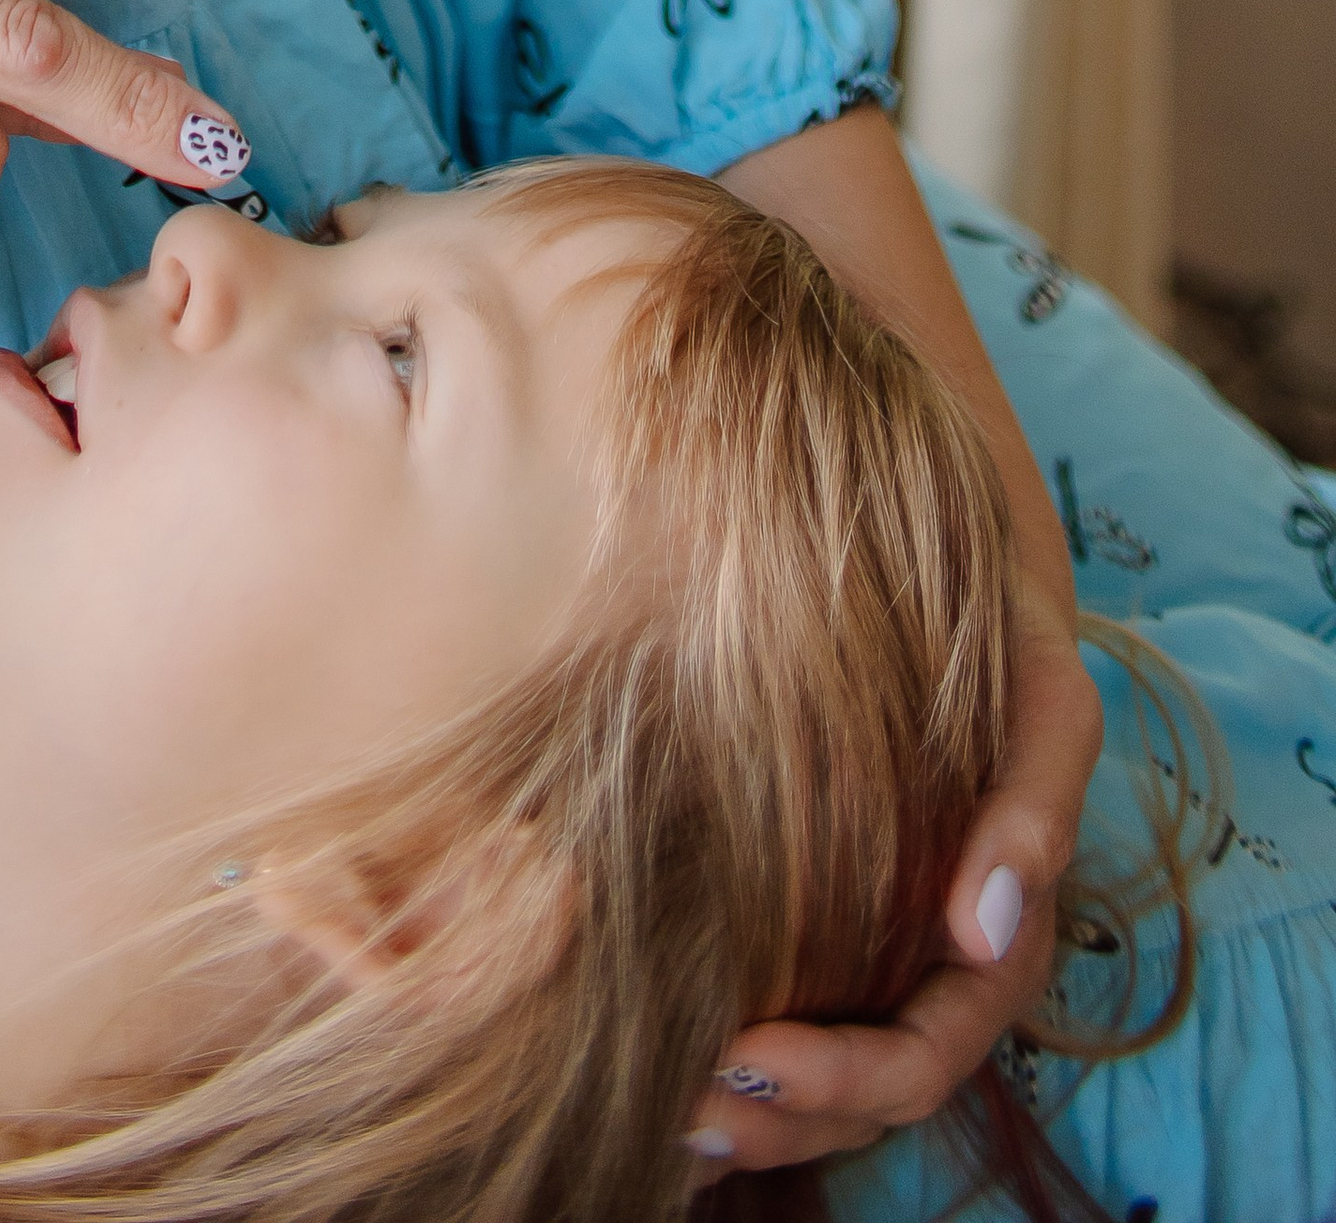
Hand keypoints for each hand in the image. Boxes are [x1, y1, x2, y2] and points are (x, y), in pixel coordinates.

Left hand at [692, 585, 1102, 1178]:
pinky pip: (785, 1012)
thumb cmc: (1005, 644)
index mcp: (994, 944)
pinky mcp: (816, 919)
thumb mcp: (1047, 704)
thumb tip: (985, 930)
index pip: (930, 1052)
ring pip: (822, 1081)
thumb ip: (1035, 811)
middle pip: (867, 1095)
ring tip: (665, 1120)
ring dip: (753, 1117)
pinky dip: (727, 1056)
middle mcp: (933, 970)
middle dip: (784, 1120)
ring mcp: (877, 955)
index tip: (753, 1051)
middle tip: (684, 1115)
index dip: (851, 1078)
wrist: (951, 586)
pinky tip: (660, 1066)